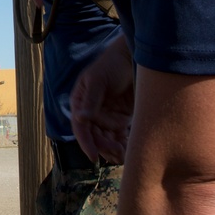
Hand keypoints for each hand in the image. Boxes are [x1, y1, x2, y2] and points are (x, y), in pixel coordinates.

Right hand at [70, 35, 133, 163]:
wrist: (134, 58)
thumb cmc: (111, 64)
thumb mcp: (98, 79)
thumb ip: (91, 100)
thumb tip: (80, 118)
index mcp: (81, 103)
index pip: (81, 127)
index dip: (86, 143)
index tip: (93, 156)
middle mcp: (92, 113)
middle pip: (95, 136)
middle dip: (105, 147)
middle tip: (117, 152)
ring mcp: (107, 117)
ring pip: (107, 140)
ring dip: (114, 149)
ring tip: (125, 154)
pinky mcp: (121, 119)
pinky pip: (120, 137)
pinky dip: (123, 145)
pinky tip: (130, 150)